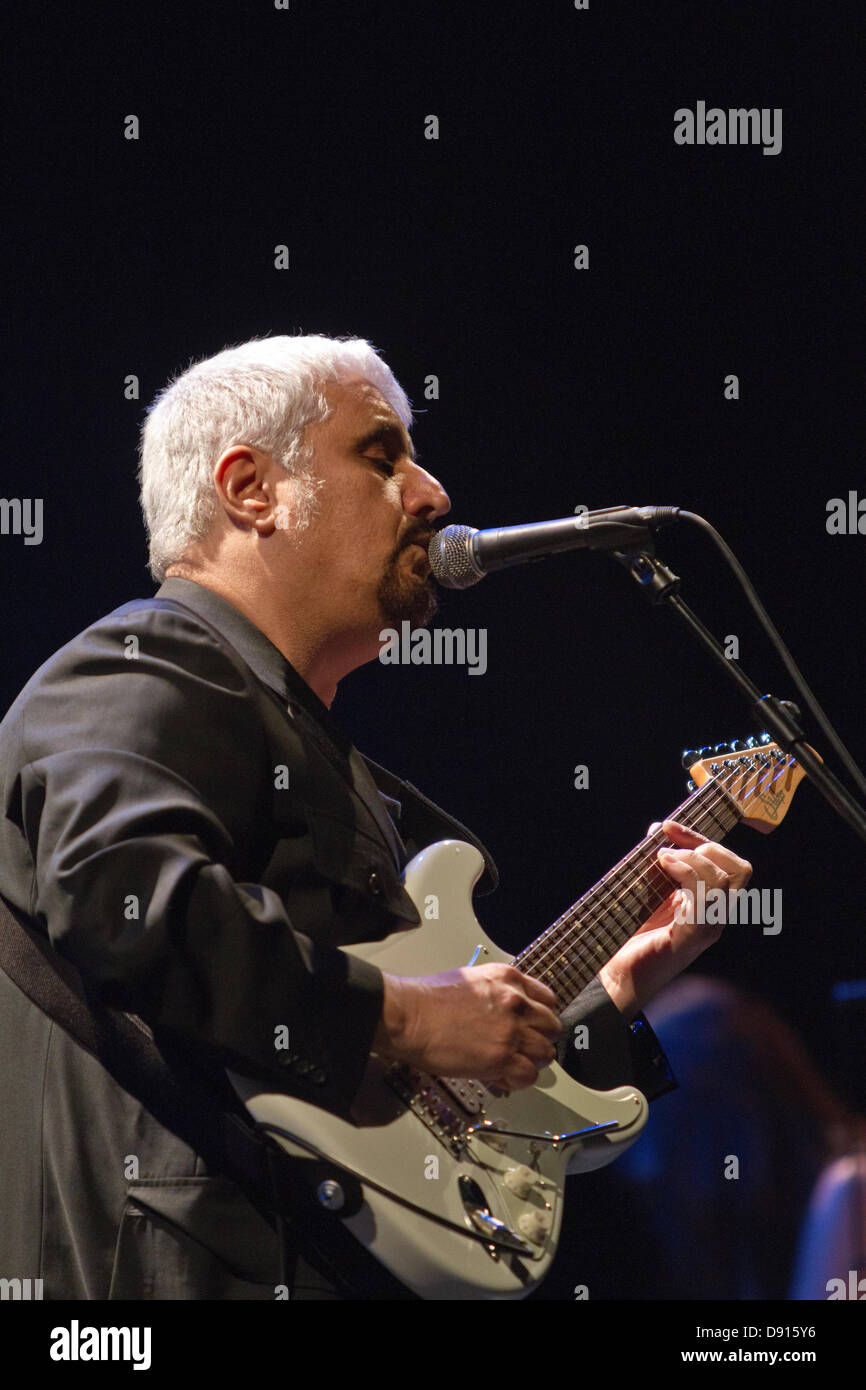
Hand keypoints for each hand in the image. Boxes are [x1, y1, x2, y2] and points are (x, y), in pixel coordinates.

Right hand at [373, 964, 561, 1090]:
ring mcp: (511, 1031)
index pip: (548, 1000)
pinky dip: (518, 1080)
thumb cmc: (428, 999)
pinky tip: (502, 1077)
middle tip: (524, 1048)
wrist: (409, 1016)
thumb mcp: (472, 979)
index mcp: (509, 979)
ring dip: (530, 1062)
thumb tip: (506, 1010)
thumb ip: (497, 991)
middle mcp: (515, 1002)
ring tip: (512, 1064)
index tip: (534, 1026)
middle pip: (552, 1027)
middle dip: (539, 1039)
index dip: (540, 1017)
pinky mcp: (502, 1058)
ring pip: (545, 1053)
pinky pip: (529, 1075)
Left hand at [598, 819, 751, 1020]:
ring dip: (692, 858)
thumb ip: (657, 862)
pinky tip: (663, 866)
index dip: (701, 838)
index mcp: (708, 904)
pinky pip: (706, 899)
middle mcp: (715, 917)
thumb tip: (659, 829)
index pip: (728, 863)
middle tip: (668, 846)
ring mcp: (708, 928)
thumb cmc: (628, 936)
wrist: (614, 976)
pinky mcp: (692, 938)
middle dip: (705, 845)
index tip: (669, 827)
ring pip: (727, 880)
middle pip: (739, 870)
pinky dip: (686, 871)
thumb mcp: (647, 889)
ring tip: (662, 858)